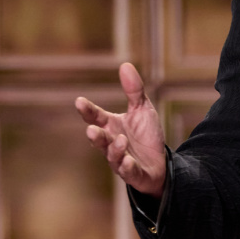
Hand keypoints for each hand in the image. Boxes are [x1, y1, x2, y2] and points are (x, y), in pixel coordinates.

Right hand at [75, 63, 167, 197]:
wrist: (160, 162)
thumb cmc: (145, 135)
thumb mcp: (142, 109)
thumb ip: (133, 90)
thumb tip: (125, 64)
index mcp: (111, 126)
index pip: (96, 116)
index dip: (88, 110)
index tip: (80, 101)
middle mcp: (111, 144)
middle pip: (100, 139)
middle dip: (95, 135)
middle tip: (91, 129)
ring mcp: (121, 160)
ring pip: (113, 156)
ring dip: (115, 149)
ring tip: (120, 140)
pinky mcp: (134, 174)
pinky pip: (128, 172)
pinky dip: (127, 167)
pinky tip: (129, 161)